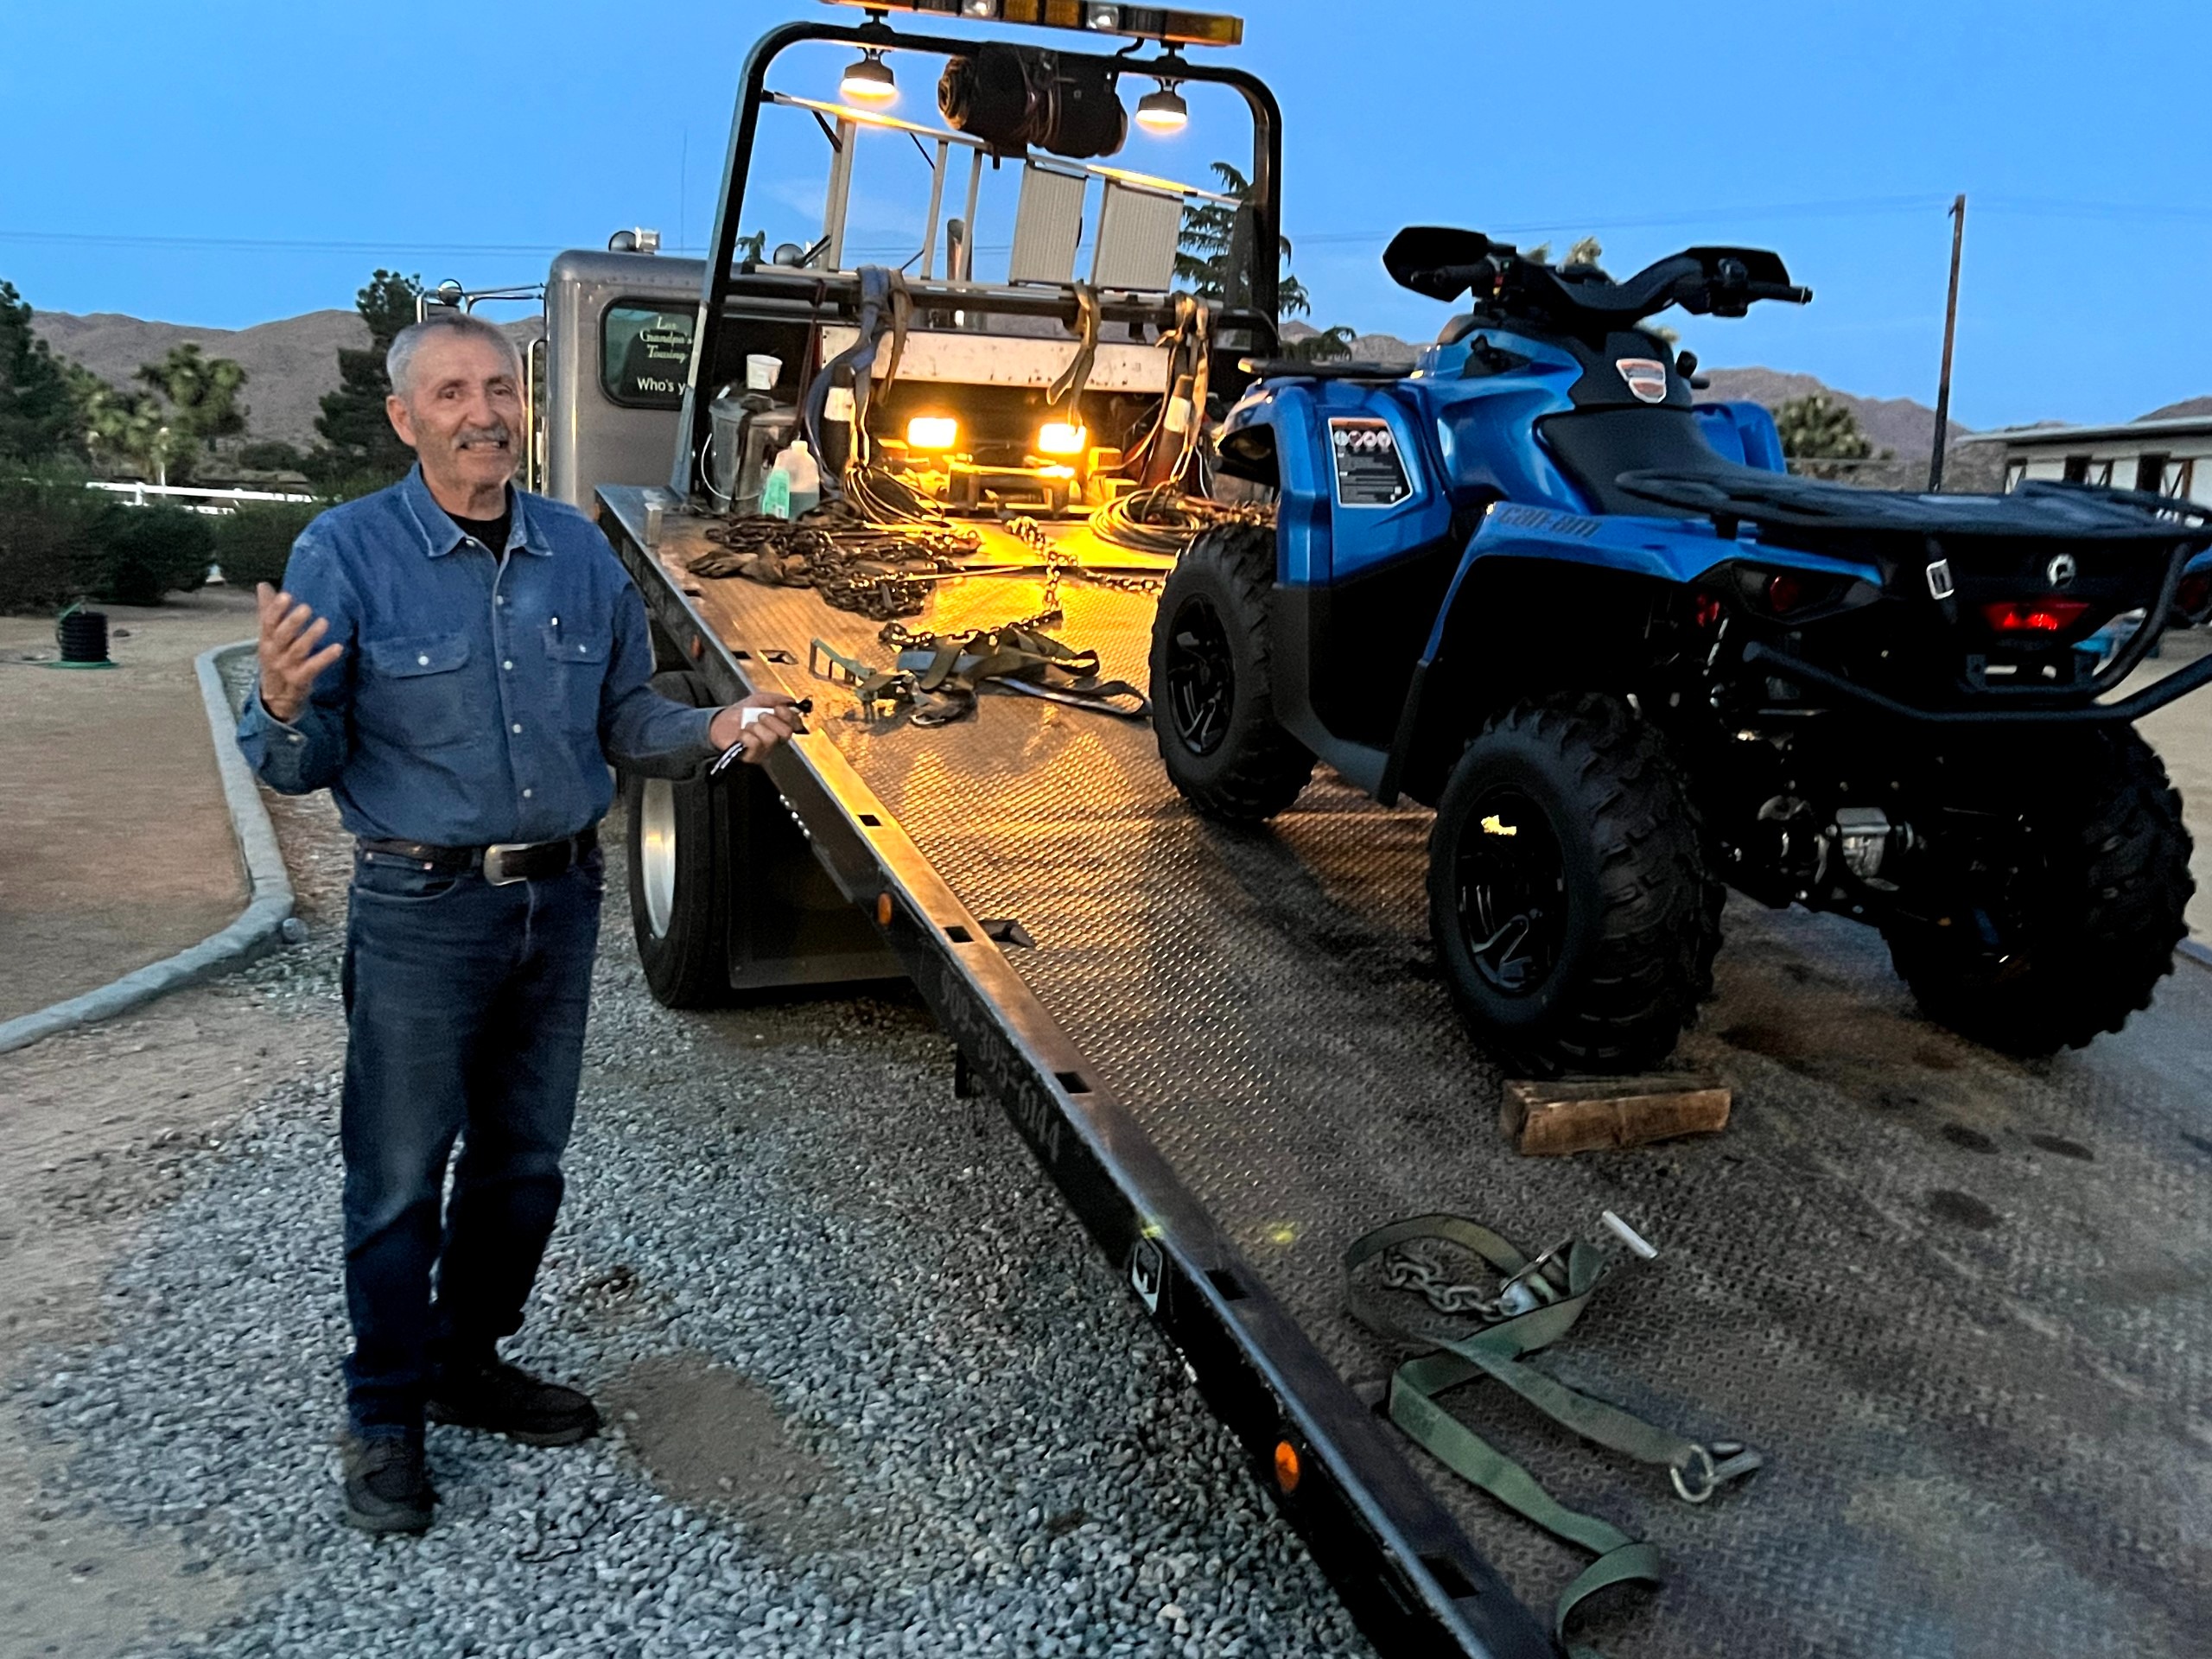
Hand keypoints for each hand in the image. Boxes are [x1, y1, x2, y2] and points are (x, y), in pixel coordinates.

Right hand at [255, 582, 342, 722]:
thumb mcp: (268, 636)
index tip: (286, 595)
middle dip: (292, 622)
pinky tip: (337, 648)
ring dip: (310, 637)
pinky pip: (312, 668)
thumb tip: (263, 585)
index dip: (276, 610)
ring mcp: (286, 668)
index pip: (268, 622)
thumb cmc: (275, 658)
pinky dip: (324, 658)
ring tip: (323, 623)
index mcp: (266, 640)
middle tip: (307, 608)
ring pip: (298, 651)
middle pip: (281, 636)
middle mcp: (274, 653)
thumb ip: (267, 610)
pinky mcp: (299, 680)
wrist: (275, 698)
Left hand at [708, 690, 800, 764]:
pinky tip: (741, 735)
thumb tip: (790, 700)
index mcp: (780, 725)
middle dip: (771, 720)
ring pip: (770, 738)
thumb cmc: (739, 714)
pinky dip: (746, 735)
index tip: (778, 708)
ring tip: (748, 726)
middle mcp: (775, 739)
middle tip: (760, 716)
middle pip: (786, 733)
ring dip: (756, 727)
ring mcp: (765, 750)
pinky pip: (755, 744)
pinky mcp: (753, 757)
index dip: (790, 716)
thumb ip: (775, 699)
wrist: (720, 723)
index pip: (796, 724)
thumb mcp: (758, 700)